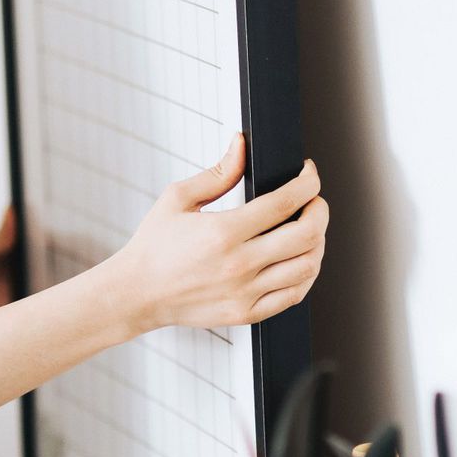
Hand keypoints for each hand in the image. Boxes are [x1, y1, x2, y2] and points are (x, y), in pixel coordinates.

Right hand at [110, 133, 327, 333]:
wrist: (136, 293)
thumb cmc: (154, 246)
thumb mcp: (178, 198)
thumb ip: (218, 172)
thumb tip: (241, 143)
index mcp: (223, 231)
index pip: (286, 201)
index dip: (308, 182)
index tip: (308, 174)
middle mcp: (238, 264)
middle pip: (307, 234)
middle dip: (320, 210)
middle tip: (314, 201)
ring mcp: (245, 292)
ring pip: (307, 266)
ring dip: (318, 242)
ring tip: (309, 230)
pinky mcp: (246, 313)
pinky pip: (294, 295)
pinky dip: (306, 274)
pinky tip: (299, 260)